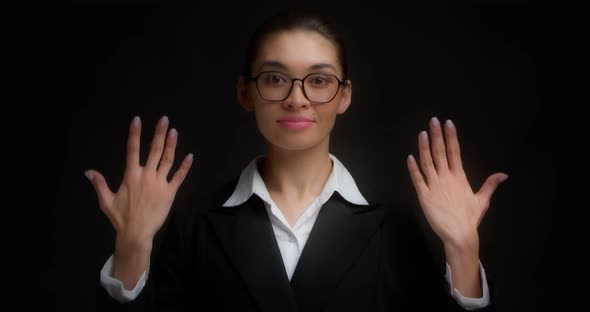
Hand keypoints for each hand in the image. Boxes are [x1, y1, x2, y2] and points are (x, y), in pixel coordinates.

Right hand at [85, 115, 193, 247]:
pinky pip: (179, 177)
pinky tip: (190, 156)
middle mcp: (146, 176)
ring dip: (172, 145)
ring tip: (174, 131)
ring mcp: (159, 183)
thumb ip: (99, 184)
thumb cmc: (121, 218)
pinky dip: (185, 166)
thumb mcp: (106, 201)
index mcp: (131, 175)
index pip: (132, 150)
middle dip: (159, 133)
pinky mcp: (170, 193)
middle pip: (154, 150)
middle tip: (164, 119)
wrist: (136, 233)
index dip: (135, 134)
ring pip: (167, 160)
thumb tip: (88, 171)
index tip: (137, 120)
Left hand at [406, 117, 507, 247]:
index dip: (451, 137)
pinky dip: (413, 168)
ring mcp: (434, 186)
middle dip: (437, 135)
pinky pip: (417, 179)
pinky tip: (410, 157)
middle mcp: (446, 178)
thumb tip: (503, 174)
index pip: (455, 152)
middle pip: (440, 152)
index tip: (448, 123)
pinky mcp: (424, 196)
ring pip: (427, 162)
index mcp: (459, 177)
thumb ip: (490, 185)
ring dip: (424, 147)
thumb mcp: (482, 200)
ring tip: (422, 133)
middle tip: (433, 121)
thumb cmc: (470, 218)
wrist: (459, 234)